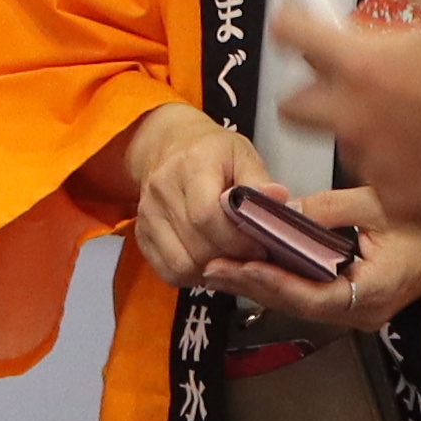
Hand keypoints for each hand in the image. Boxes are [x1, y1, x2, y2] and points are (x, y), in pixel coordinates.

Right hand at [97, 101, 280, 295]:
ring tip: (230, 259)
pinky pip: (167, 272)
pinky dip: (192, 275)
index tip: (258, 245)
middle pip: (196, 246)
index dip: (236, 240)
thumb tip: (278, 198)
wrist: (169, 144)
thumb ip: (259, 180)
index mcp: (192, 164)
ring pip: (181, 265)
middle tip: (250, 255)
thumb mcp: (242, 154)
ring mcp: (148, 214)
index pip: (206, 216)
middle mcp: (163, 189)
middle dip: (230, 259)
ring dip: (211, 271)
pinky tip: (208, 261)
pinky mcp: (142, 234)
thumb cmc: (212, 151)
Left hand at [199, 190, 420, 336]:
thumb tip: (281, 210)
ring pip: (300, 303)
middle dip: (252, 285)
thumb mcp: (377, 206)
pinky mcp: (357, 303)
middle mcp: (360, 313)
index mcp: (369, 293)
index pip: (308, 295)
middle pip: (296, 304)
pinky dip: (282, 282)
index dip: (270, 280)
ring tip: (220, 271)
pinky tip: (255, 269)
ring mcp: (359, 312)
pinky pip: (312, 296)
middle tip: (209, 269)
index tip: (236, 265)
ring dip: (261, 286)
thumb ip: (327, 209)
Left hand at [267, 0, 420, 239]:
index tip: (304, 17)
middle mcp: (356, 120)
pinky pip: (380, 178)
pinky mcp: (401, 203)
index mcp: (364, 65)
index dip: (293, 18)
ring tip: (411, 113)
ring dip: (359, 126)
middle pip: (294, 105)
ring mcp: (376, 166)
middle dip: (312, 87)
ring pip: (342, 142)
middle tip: (353, 73)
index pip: (291, 34)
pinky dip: (397, 164)